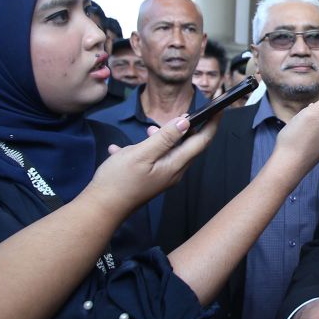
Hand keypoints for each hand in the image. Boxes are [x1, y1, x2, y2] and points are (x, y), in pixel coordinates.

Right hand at [88, 114, 216, 214]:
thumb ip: (165, 138)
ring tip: (148, 131)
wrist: (100, 209)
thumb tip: (186, 122)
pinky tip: (122, 149)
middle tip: (182, 114)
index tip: (219, 109)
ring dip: (162, 138)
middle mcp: (173, 173)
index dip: (211, 124)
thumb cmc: (119, 181)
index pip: (201, 142)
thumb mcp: (141, 154)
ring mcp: (161, 177)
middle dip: (187, 128)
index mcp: (175, 165)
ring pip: (169, 152)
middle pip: (188, 147)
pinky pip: (151, 160)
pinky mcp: (149, 180)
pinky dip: (142, 150)